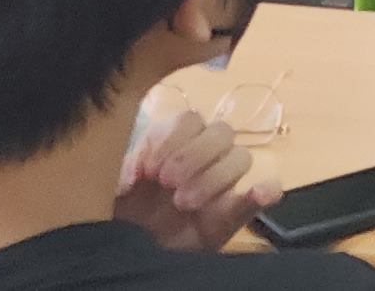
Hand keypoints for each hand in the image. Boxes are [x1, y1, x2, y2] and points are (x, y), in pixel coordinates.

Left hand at [117, 106, 279, 251]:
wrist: (129, 255)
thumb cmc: (121, 215)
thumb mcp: (109, 189)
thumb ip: (120, 174)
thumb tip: (128, 179)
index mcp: (173, 143)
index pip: (188, 120)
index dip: (171, 140)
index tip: (150, 170)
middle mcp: (202, 157)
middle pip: (221, 131)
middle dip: (193, 155)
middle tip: (167, 183)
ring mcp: (221, 185)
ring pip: (240, 158)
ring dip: (216, 176)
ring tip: (184, 203)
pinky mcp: (233, 215)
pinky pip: (263, 194)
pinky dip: (265, 191)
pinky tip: (260, 193)